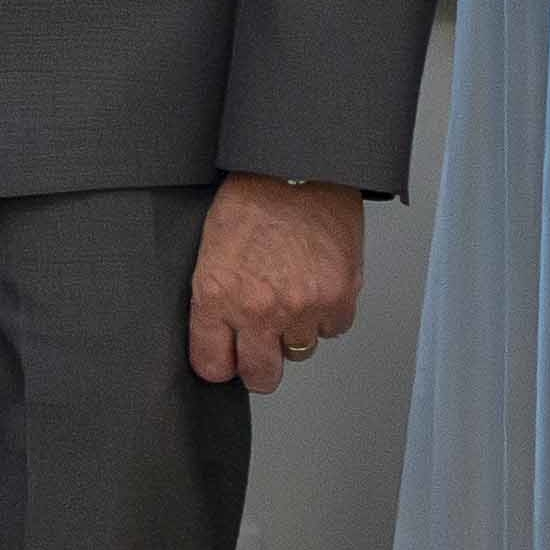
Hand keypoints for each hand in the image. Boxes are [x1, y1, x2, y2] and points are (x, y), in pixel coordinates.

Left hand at [190, 173, 361, 391]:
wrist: (294, 172)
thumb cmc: (248, 204)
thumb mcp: (209, 252)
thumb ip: (214, 298)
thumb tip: (219, 335)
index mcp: (218, 297)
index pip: (213, 364)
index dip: (218, 364)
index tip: (223, 360)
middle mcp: (260, 310)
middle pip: (261, 376)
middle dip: (258, 369)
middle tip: (259, 351)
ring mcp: (303, 307)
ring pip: (299, 351)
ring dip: (294, 332)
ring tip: (289, 297)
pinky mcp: (340, 299)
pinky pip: (333, 328)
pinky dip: (326, 314)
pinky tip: (315, 286)